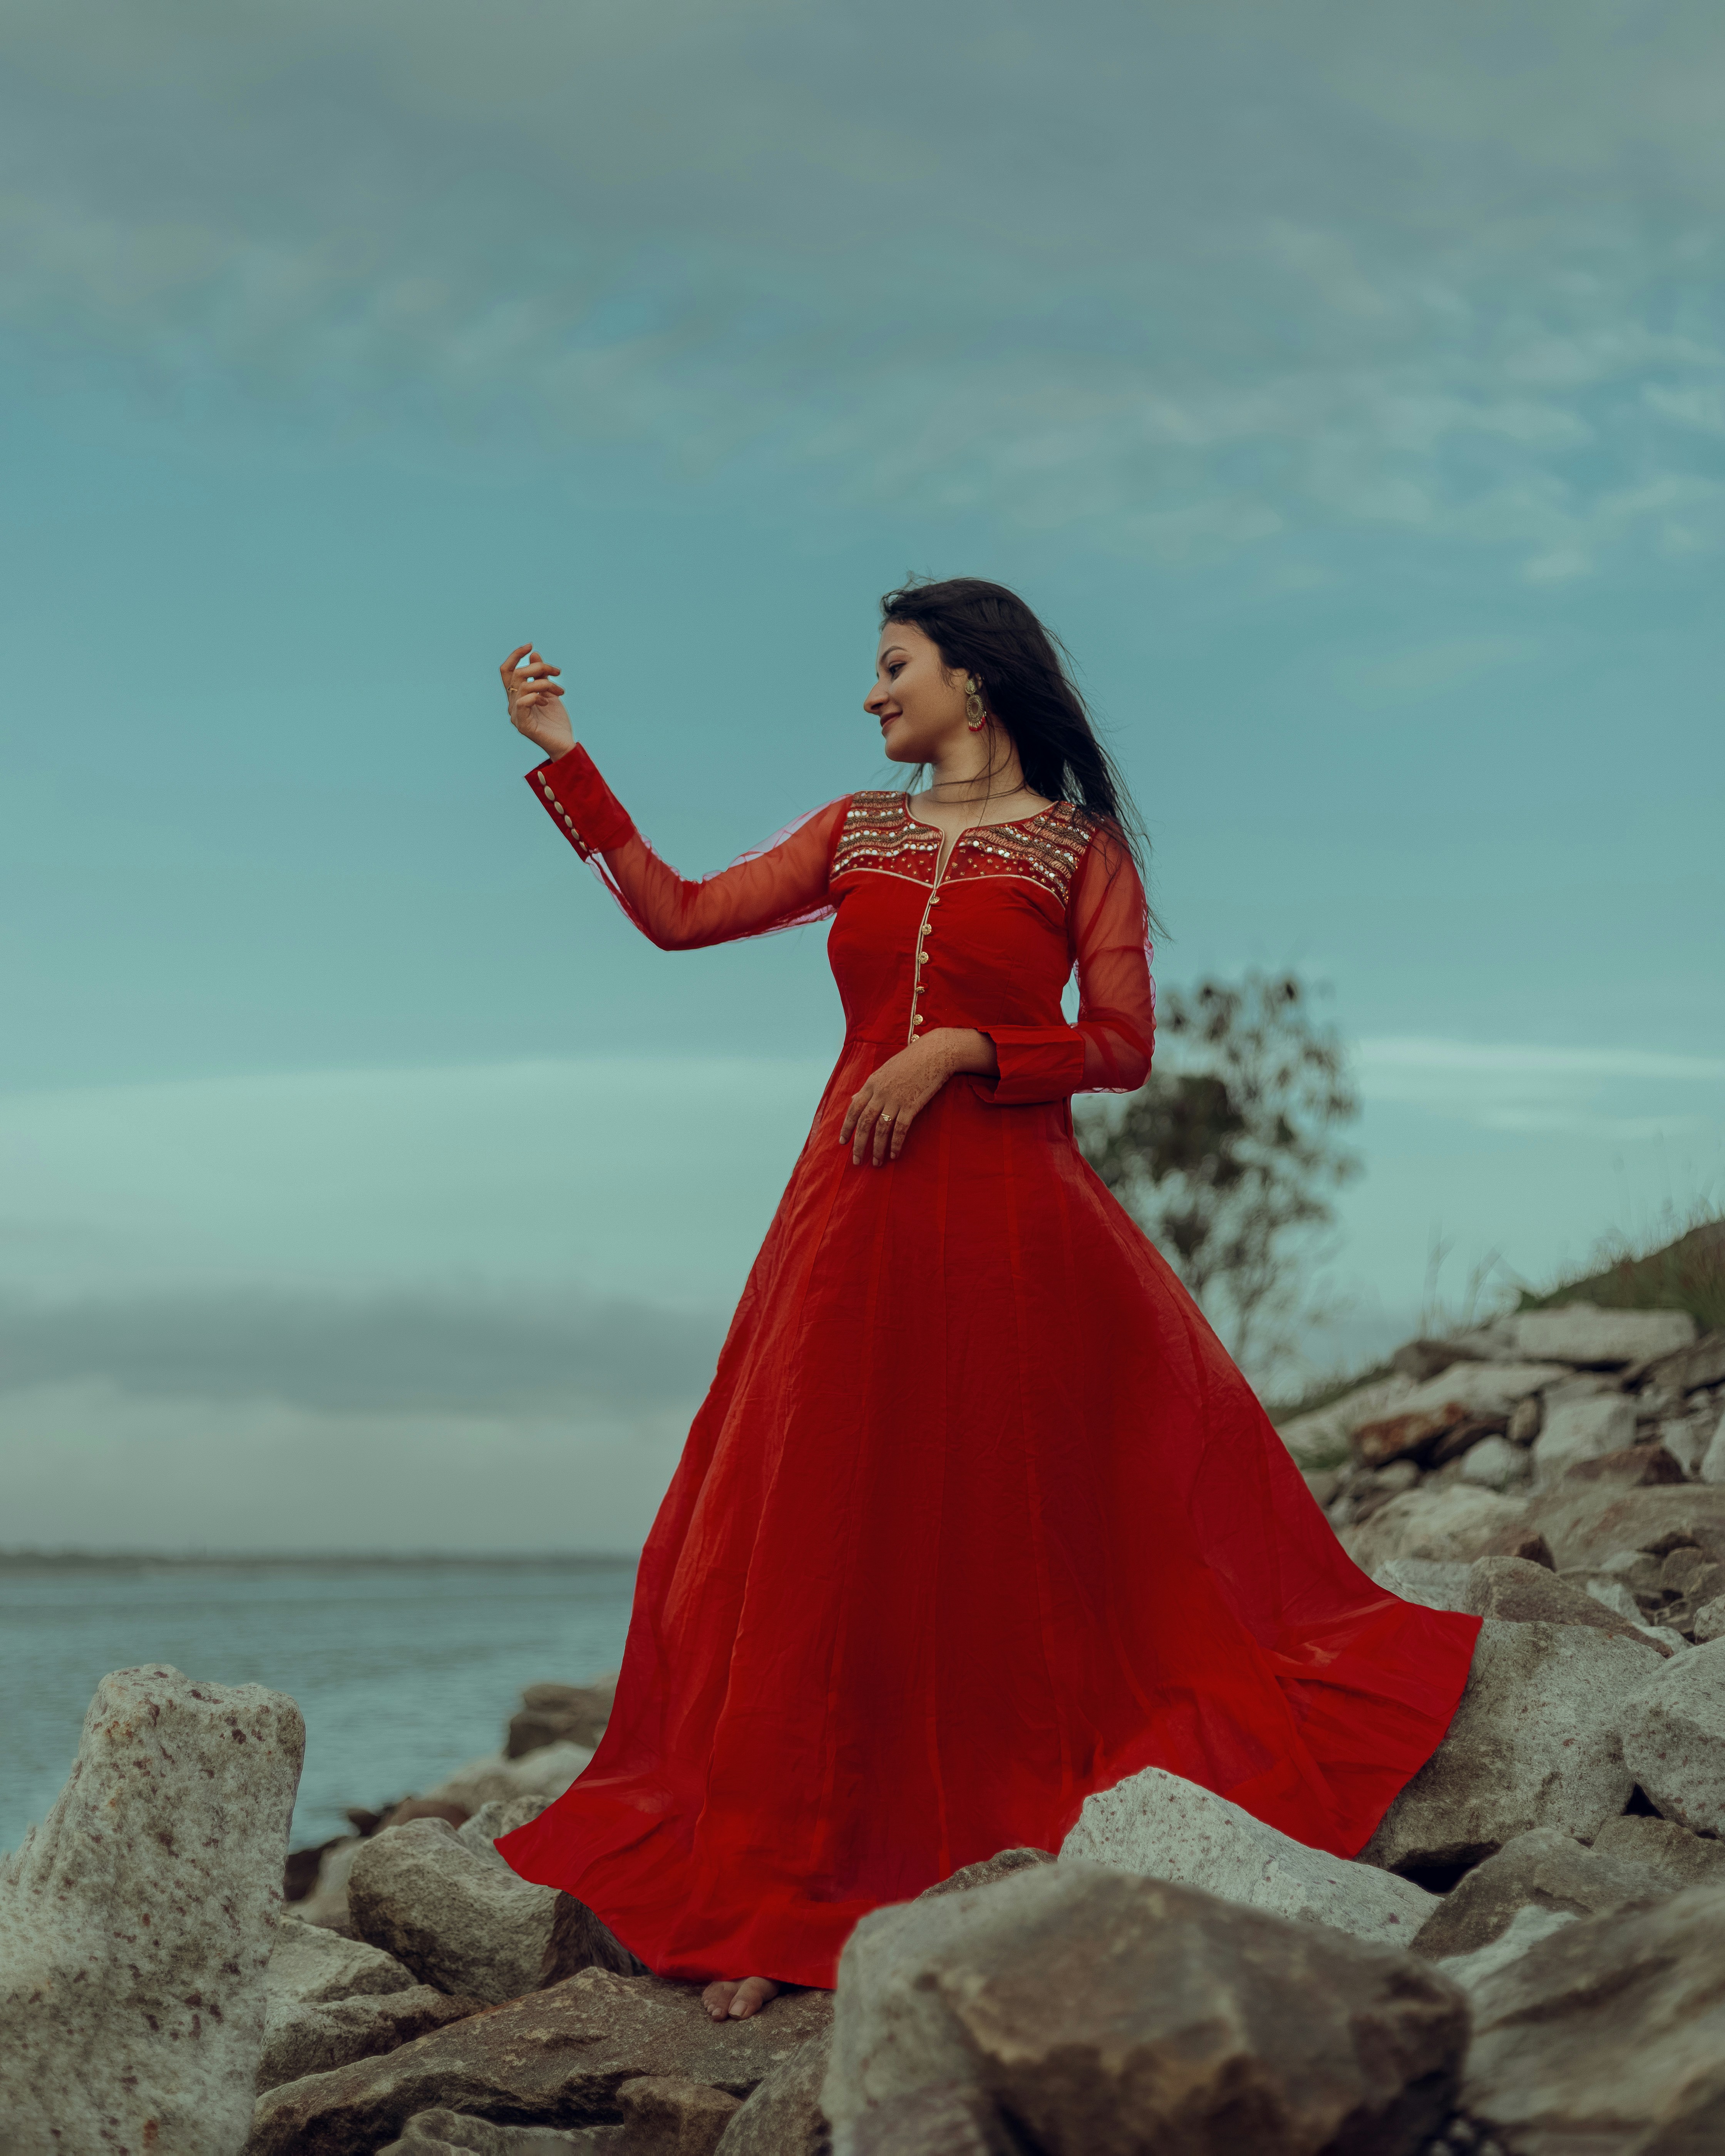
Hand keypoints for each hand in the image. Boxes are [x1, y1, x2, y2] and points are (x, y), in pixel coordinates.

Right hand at [501, 645, 575, 760]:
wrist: (564, 743)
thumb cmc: (556, 720)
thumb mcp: (550, 692)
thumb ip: (541, 675)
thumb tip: (534, 654)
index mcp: (517, 695)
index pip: (507, 671)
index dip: (515, 656)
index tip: (530, 645)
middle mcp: (513, 703)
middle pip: (517, 674)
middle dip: (539, 668)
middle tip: (557, 672)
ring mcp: (516, 715)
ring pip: (523, 686)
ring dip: (545, 684)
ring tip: (560, 692)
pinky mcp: (522, 725)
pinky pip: (523, 702)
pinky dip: (537, 696)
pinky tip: (548, 702)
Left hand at [839, 1029, 995, 1165]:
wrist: (934, 1053)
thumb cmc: (910, 1061)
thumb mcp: (884, 1071)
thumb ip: (868, 1088)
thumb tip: (853, 1099)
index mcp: (872, 1083)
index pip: (854, 1109)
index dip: (847, 1127)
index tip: (842, 1142)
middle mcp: (880, 1093)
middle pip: (864, 1123)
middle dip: (859, 1144)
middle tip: (856, 1161)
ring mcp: (896, 1100)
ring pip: (881, 1130)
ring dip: (877, 1149)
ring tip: (876, 1163)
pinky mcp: (911, 1105)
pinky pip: (900, 1129)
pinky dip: (895, 1144)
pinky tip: (894, 1155)